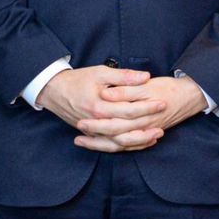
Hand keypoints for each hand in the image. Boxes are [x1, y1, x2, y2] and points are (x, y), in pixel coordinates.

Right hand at [37, 66, 166, 151]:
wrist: (54, 91)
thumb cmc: (78, 80)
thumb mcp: (101, 72)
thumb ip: (124, 76)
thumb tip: (145, 77)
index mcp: (99, 107)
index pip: (128, 110)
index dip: (147, 107)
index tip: (162, 102)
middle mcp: (96, 123)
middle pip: (125, 130)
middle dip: (147, 126)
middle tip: (164, 120)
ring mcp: (93, 132)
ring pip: (118, 142)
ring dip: (139, 141)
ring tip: (156, 135)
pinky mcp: (91, 135)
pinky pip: (110, 146)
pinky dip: (126, 146)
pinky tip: (140, 143)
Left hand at [73, 76, 208, 152]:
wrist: (192, 95)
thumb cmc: (170, 87)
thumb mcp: (148, 84)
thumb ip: (127, 88)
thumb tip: (108, 94)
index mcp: (141, 114)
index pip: (114, 121)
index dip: (97, 121)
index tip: (80, 119)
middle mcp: (142, 127)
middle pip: (113, 135)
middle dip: (94, 134)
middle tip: (78, 129)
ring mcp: (145, 132)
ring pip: (119, 144)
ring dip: (100, 143)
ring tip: (82, 140)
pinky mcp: (148, 134)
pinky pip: (128, 146)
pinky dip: (114, 147)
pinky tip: (102, 143)